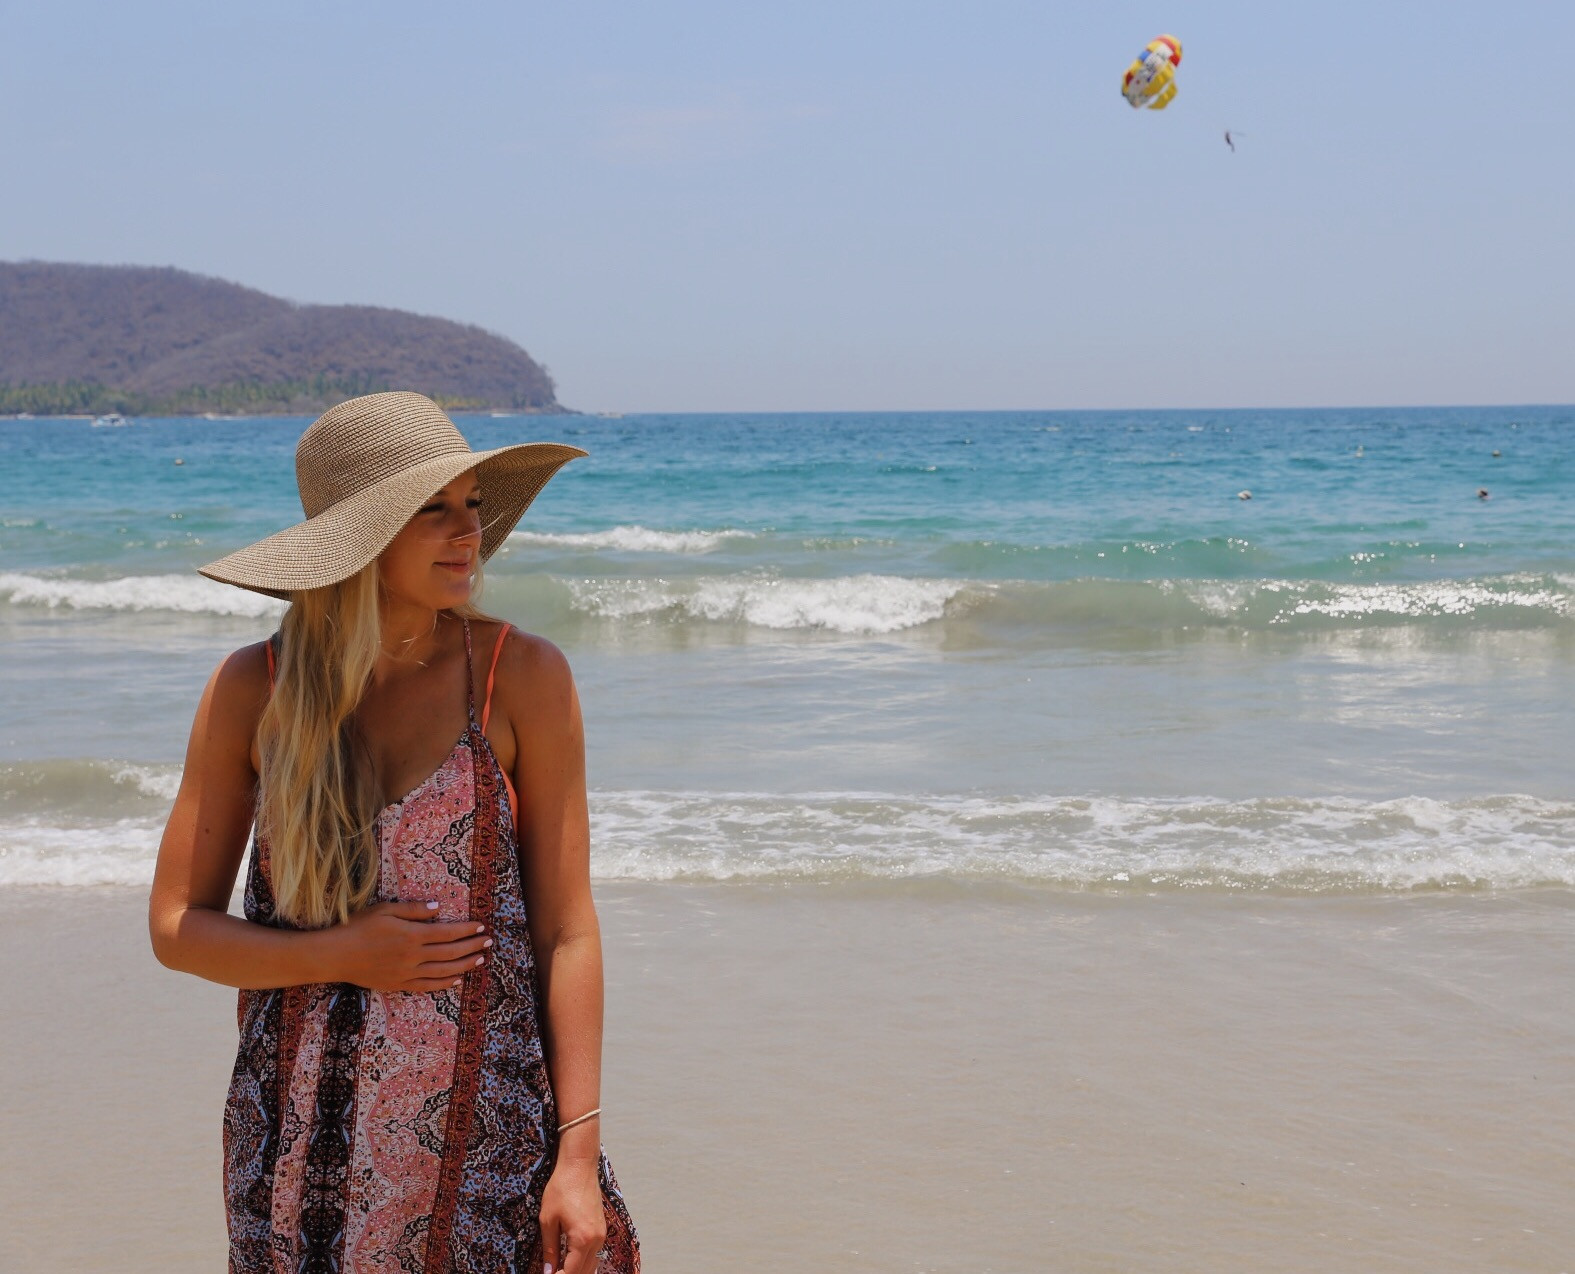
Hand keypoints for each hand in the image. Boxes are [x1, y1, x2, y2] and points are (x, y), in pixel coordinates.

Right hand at [322, 900, 489, 991]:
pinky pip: (428, 987)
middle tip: (489, 941)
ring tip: (480, 959)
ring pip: (444, 971)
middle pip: (451, 952)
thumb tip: (438, 908)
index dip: (467, 930)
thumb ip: (414, 910)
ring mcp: (407, 973)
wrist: (335, 955)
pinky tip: (457, 979)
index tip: (481, 926)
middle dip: (473, 946)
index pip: (448, 933)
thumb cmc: (358, 927)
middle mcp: (414, 956)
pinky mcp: (399, 985)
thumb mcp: (386, 909)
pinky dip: (445, 984)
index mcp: (412, 935)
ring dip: (465, 965)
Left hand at [540, 1158, 605, 1273]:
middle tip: (551, 1272)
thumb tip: (548, 1271)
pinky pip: (594, 1253)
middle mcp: (596, 1239)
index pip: (571, 1272)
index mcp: (582, 1239)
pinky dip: (583, 1261)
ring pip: (591, 1264)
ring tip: (558, 1268)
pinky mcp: (601, 1228)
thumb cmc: (561, 1189)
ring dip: (576, 1270)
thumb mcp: (548, 1220)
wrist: (579, 1166)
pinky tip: (570, 1260)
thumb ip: (549, 1249)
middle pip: (584, 1272)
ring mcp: (601, 1234)